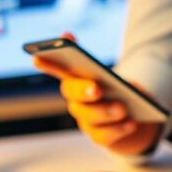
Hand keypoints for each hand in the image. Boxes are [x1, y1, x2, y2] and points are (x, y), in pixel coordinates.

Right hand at [33, 32, 163, 154]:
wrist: (134, 115)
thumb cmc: (114, 89)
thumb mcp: (106, 72)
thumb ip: (87, 58)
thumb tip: (66, 34)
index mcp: (76, 80)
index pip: (57, 69)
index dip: (47, 64)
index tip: (37, 58)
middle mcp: (75, 100)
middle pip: (73, 95)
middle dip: (83, 91)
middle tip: (97, 88)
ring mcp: (85, 120)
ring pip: (90, 117)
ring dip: (106, 111)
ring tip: (123, 108)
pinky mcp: (98, 136)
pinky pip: (105, 135)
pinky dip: (119, 129)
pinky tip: (132, 123)